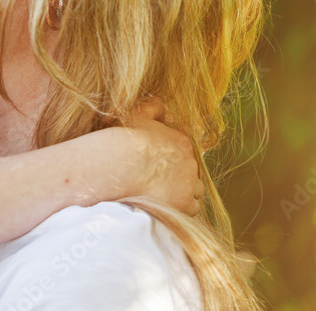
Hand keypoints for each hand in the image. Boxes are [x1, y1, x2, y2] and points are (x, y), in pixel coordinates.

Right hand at [109, 100, 203, 215]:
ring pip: (195, 191)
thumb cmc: (125, 140)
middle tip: (160, 180)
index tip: (159, 164)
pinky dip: (181, 208)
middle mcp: (190, 162)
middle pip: (191, 171)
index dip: (172, 158)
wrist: (120, 166)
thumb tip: (161, 105)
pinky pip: (191, 209)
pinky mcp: (184, 203)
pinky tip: (166, 205)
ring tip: (164, 195)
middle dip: (179, 176)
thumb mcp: (137, 114)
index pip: (185, 151)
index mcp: (181, 141)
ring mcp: (189, 184)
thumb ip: (153, 107)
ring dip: (184, 192)